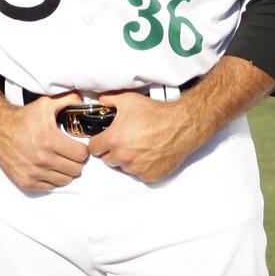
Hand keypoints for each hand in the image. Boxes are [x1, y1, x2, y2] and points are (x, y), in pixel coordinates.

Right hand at [0, 94, 89, 189]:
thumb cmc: (24, 118)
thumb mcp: (46, 104)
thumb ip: (68, 99)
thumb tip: (83, 101)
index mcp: (49, 140)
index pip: (81, 155)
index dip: (82, 150)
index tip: (77, 146)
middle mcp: (42, 159)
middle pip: (75, 170)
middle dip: (75, 161)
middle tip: (69, 154)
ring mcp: (33, 173)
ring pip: (65, 180)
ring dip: (65, 171)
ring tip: (59, 161)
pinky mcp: (26, 182)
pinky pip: (50, 187)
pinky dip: (52, 179)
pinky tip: (48, 168)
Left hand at [86, 91, 204, 182]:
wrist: (181, 125)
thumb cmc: (155, 113)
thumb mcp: (128, 99)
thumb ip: (108, 99)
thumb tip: (99, 101)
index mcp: (114, 140)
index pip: (94, 148)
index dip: (99, 142)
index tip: (105, 138)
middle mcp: (123, 157)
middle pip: (107, 160)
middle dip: (112, 151)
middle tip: (124, 141)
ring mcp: (136, 168)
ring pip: (122, 167)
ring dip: (126, 160)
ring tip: (139, 146)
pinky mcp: (149, 176)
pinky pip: (138, 174)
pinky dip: (141, 167)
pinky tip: (149, 154)